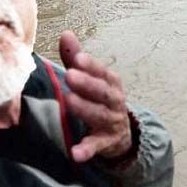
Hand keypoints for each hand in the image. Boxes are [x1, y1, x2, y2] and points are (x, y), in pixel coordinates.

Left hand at [59, 30, 131, 162]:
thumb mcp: (92, 78)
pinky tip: (75, 153)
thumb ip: (77, 58)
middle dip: (88, 84)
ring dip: (86, 109)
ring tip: (70, 101)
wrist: (121, 133)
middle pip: (104, 92)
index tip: (78, 58)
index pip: (104, 72)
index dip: (92, 66)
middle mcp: (115, 102)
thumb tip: (65, 33)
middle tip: (71, 75)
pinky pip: (96, 146)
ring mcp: (112, 122)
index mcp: (112, 84)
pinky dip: (86, 150)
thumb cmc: (101, 100)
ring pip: (100, 116)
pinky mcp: (105, 142)